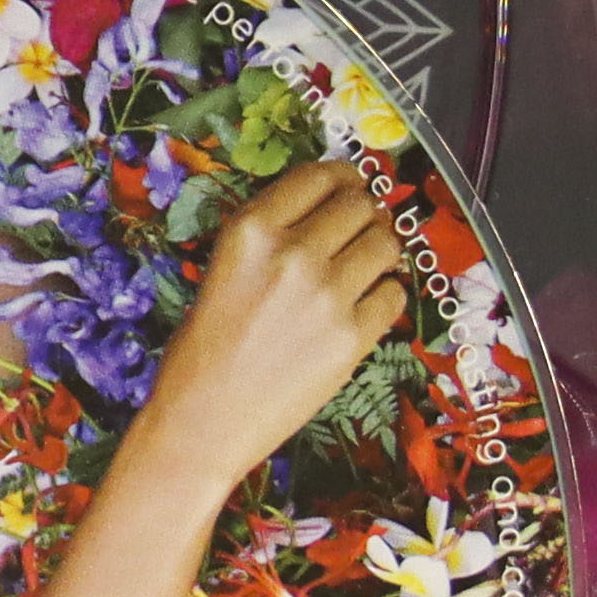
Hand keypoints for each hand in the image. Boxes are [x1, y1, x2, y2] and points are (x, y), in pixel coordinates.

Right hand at [125, 158, 410, 484]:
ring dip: (380, 251)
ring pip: (386, 244)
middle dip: (364, 213)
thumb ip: (274, 233)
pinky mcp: (352, 338)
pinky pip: (394, 294)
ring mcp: (327, 296)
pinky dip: (384, 295)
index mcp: (250, 229)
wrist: (202, 420)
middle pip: (360, 204)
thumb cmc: (203, 347)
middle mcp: (292, 253)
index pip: (320, 176)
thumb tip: (333, 206)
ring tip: (363, 269)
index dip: (342, 179)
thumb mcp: (225, 267)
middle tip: (359, 231)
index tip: (347, 188)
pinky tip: (361, 307)